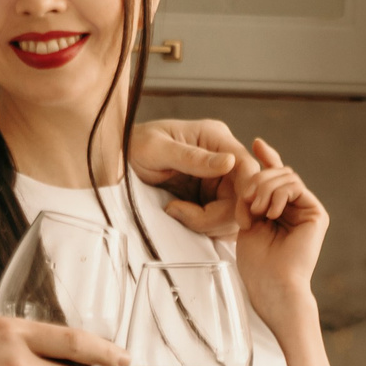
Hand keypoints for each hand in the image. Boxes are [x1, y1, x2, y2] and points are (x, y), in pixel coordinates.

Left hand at [130, 118, 247, 237]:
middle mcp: (222, 159)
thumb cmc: (133, 145)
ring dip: (210, 223)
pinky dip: (207, 227)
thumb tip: (229, 162)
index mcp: (215, 138)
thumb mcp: (156, 149)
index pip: (248, 167)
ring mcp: (217, 180)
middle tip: (184, 215)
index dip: (247, 194)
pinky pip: (221, 220)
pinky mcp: (209, 198)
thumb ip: (193, 157)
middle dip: (219, 215)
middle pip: (244, 196)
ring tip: (177, 212)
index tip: (234, 215)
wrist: (117, 158)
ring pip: (234, 212)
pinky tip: (185, 219)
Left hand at [227, 138, 327, 324]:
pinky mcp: (317, 214)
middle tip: (245, 201)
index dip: (266, 157)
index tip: (254, 144)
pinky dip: (279, 194)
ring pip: (286, 176)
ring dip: (265, 188)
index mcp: (279, 209)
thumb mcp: (246, 219)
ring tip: (256, 211)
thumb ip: (251, 193)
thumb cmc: (256, 262)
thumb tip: (255, 164)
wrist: (271, 285)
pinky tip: (270, 211)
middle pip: (278, 172)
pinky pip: (296, 186)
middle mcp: (296, 208)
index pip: (274, 176)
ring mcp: (308, 210)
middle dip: (257, 180)